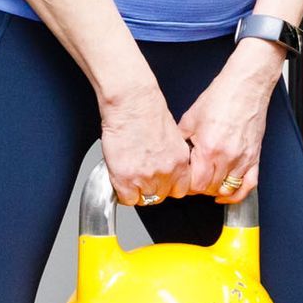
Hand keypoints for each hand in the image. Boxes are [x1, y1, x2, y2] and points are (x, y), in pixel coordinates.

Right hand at [98, 85, 192, 205]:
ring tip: (130, 174)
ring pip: (144, 199)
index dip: (167, 187)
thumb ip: (171, 157)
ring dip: (136, 190)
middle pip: (161, 196)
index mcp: (181, 161)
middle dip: (150, 189)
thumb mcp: (172, 137)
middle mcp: (167, 172)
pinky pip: (127, 199)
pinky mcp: (126, 178)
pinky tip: (121, 178)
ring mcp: (146, 176)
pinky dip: (122, 192)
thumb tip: (165, 168)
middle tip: (141, 176)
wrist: (132, 103)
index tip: (160, 184)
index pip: (180, 190)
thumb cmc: (148, 112)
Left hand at [176, 40, 281, 202]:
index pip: (195, 184)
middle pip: (210, 189)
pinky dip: (238, 194)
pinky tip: (227, 193)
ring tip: (208, 182)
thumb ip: (181, 140)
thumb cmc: (221, 97)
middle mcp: (227, 157)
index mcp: (208, 148)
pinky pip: (249, 185)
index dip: (187, 185)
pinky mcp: (255, 157)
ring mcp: (243, 159)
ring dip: (216, 190)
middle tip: (193, 179)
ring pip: (228, 190)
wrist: (245, 86)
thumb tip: (174, 155)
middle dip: (199, 187)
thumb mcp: (190, 118)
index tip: (183, 180)